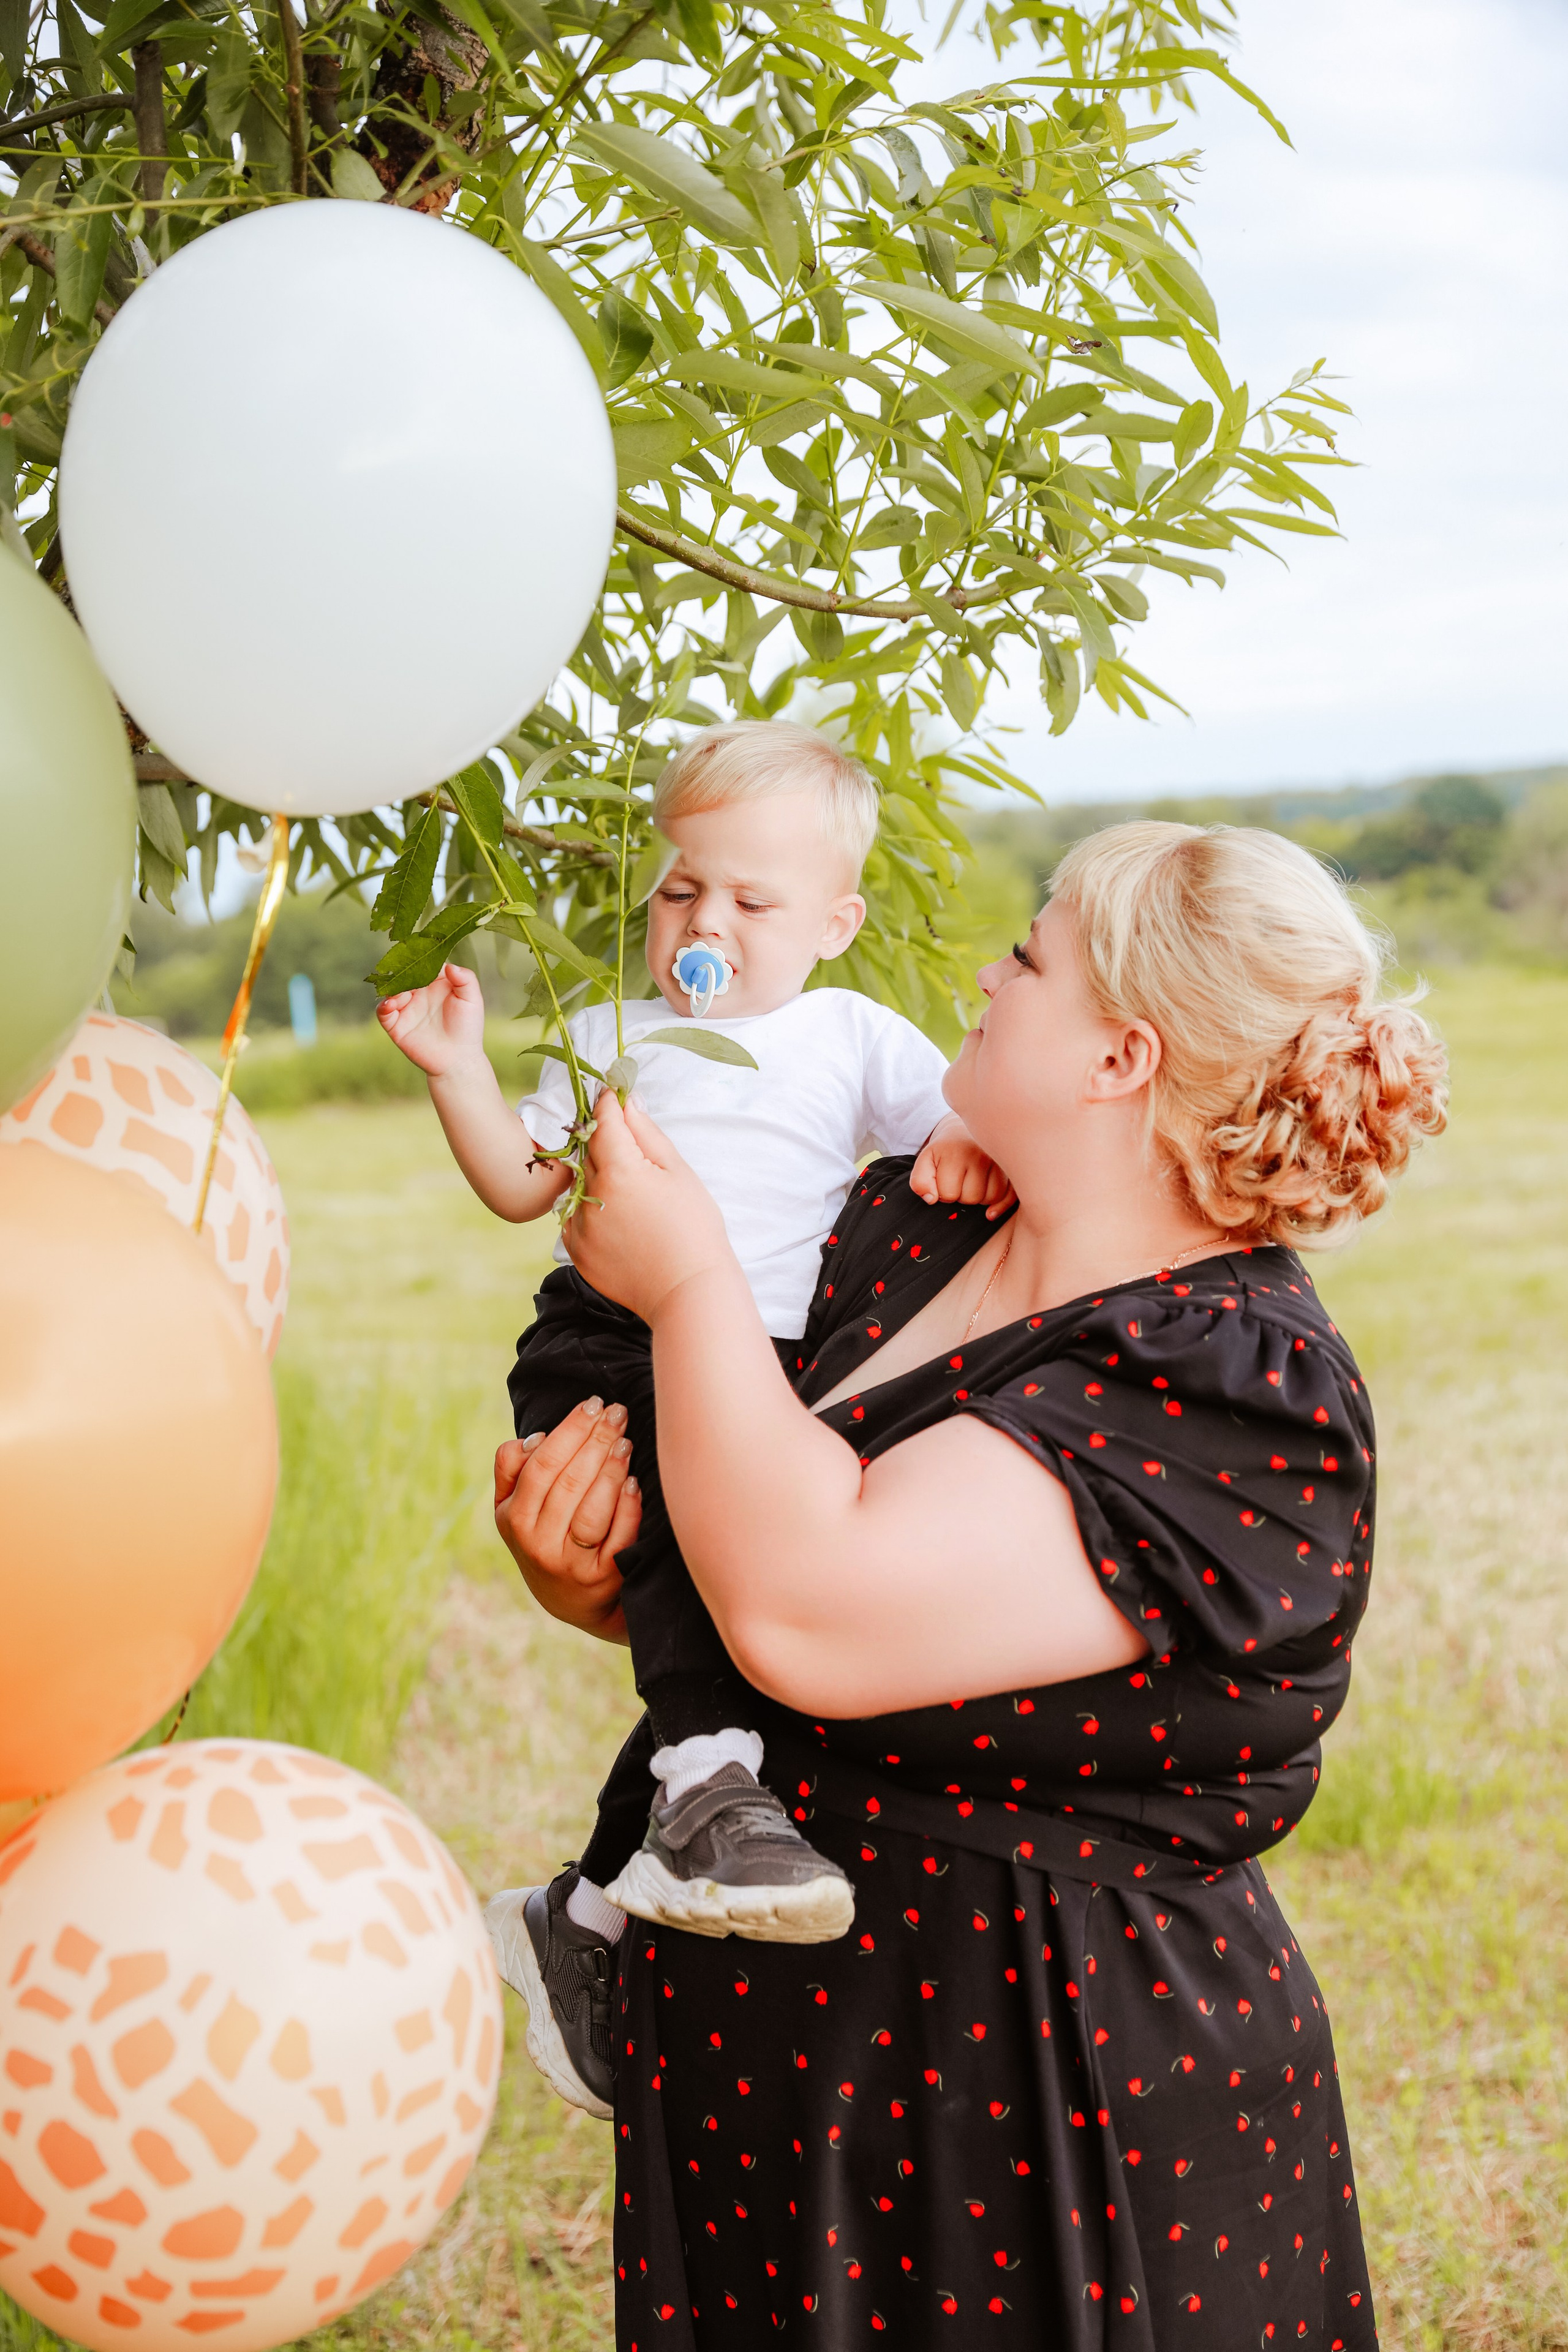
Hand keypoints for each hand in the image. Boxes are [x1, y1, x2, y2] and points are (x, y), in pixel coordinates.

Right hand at [376, 962, 486, 1079]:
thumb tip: (449, 966)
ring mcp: (406, 1008)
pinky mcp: (397, 1025)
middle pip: (403, 975)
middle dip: (400, 972)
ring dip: (391, 988)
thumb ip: (465, 979)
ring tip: (399, 994)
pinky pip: (383, 1013)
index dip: (419, 959)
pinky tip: (390, 1005)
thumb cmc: (468, 1028)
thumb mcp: (472, 1000)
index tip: (416, 954)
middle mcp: (419, 993)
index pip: (423, 964)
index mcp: (436, 983)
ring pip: (391, 991)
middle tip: (402, 972)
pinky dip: (383, 1007)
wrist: (458, 1059)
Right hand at [493, 1399, 640, 1642]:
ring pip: (592, 1509)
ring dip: (611, 1470)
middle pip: (569, 1482)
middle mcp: (538, 1544)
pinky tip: (635, 1483)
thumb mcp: (513, 1509)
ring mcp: (571, 1565)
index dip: (569, 1431)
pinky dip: (627, 1507)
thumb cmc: (543, 1535)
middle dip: (595, 1440)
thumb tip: (536, 1438)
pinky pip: (618, 1537)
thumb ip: (511, 1469)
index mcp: (513, 1519)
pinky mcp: (602, 1580)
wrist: (569, 1600)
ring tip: (626, 1441)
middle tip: (618, 1413)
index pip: (541, 1465)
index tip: (592, 1404)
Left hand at [562, 1090, 733, 1325]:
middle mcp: (591, 1197)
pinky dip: (589, 1208)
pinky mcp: (576, 1250)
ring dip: (597, 1176)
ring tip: (630, 1190)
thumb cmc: (694, 1229)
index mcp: (620, 1171)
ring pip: (580, 1184)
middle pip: (589, 1151)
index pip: (604, 1122)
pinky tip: (618, 1217)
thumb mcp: (678, 1173)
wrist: (687, 1291)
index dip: (608, 1103)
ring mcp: (580, 1226)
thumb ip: (647, 1134)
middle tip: (625, 1140)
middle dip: (604, 1139)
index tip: (612, 1091)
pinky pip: (573, 1216)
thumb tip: (628, 1103)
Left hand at [911, 1112, 1016, 1219]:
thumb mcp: (925, 1161)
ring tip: (973, 1183)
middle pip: (971, 1198)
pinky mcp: (1012, 1168)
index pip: (948, 1194)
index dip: (943, 1193)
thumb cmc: (946, 1151)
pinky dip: (1001, 1205)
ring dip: (980, 1198)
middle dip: (962, 1195)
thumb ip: (920, 1181)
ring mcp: (1000, 1161)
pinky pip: (1011, 1196)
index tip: (945, 1180)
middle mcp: (981, 1155)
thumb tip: (932, 1199)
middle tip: (960, 1181)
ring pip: (991, 1198)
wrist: (967, 1130)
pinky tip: (990, 1211)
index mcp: (956, 1153)